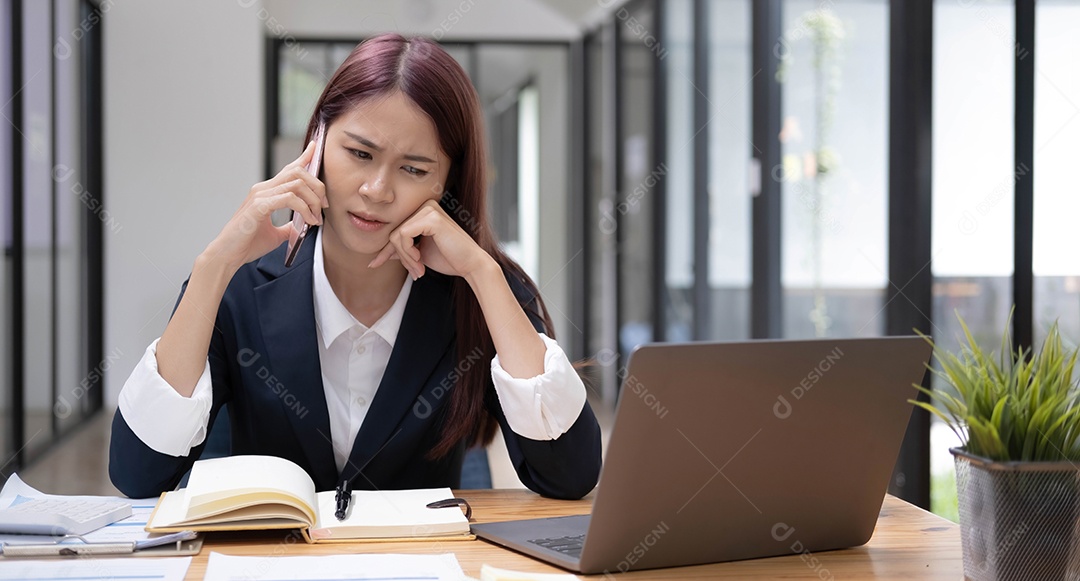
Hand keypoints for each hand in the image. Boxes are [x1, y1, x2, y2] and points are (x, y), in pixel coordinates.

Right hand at [203, 141, 327, 269]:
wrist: (227, 256)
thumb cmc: (247, 244)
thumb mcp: (276, 234)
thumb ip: (289, 226)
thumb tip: (301, 225)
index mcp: (266, 192)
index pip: (289, 169)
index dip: (304, 157)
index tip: (316, 148)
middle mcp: (262, 189)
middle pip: (297, 172)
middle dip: (317, 186)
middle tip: (324, 206)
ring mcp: (259, 196)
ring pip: (296, 184)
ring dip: (313, 200)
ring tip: (316, 217)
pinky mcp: (259, 206)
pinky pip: (289, 199)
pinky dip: (304, 209)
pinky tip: (308, 221)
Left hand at [368, 199, 491, 279]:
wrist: (470, 265)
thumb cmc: (449, 259)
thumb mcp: (419, 254)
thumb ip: (402, 250)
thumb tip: (379, 255)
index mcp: (423, 212)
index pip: (397, 229)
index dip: (386, 250)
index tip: (374, 264)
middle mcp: (426, 206)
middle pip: (394, 232)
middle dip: (400, 256)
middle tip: (415, 272)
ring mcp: (428, 209)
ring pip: (396, 235)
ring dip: (405, 257)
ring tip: (418, 270)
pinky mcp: (430, 218)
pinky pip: (403, 235)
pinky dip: (407, 251)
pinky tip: (419, 259)